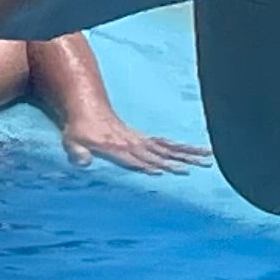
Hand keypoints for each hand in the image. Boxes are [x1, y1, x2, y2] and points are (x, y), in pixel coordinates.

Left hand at [57, 112, 203, 174]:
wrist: (87, 109)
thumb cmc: (79, 129)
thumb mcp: (71, 141)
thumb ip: (77, 152)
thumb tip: (83, 162)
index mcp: (117, 148)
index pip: (137, 159)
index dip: (149, 165)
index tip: (164, 170)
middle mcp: (133, 144)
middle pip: (160, 155)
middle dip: (179, 161)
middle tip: (199, 167)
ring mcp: (140, 141)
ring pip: (169, 149)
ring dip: (188, 154)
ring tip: (208, 158)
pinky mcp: (143, 139)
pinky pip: (166, 144)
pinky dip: (181, 148)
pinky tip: (196, 152)